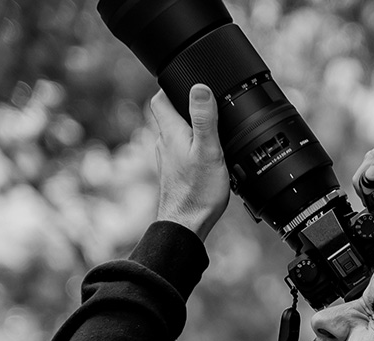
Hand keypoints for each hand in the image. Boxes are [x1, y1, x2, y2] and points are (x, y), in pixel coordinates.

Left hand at [150, 84, 229, 241]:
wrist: (187, 225)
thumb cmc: (198, 193)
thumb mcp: (208, 150)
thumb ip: (204, 118)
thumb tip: (199, 87)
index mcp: (171, 133)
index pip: (160, 98)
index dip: (172, 87)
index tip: (186, 83)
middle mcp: (164, 145)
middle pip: (170, 116)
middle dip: (186, 110)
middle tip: (208, 110)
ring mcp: (167, 162)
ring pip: (176, 137)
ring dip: (191, 132)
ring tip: (212, 136)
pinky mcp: (174, 176)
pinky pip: (181, 155)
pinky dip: (192, 152)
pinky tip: (207, 161)